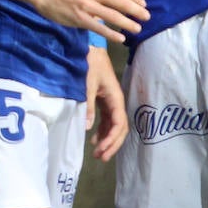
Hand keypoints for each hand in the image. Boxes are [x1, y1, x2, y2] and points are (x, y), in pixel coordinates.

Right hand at [31, 0, 147, 43]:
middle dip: (137, 11)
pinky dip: (112, 34)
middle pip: (122, 3)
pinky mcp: (80, 18)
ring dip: (128, 24)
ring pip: (114, 16)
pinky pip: (100, 28)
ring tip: (137, 29)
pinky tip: (120, 38)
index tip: (144, 4)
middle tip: (147, 18)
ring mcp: (88, 5)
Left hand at [85, 45, 127, 160]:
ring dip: (108, 140)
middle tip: (101, 157)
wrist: (89, 49)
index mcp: (116, 97)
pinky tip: (95, 140)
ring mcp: (111, 102)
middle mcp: (116, 102)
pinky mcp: (104, 101)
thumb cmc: (90, 64)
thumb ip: (88, 105)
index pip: (119, 123)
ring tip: (98, 154)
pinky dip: (103, 132)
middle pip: (120, 128)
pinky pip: (107, 120)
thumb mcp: (87, 83)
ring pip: (114, 126)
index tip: (101, 148)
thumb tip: (88, 127)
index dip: (112, 138)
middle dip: (113, 144)